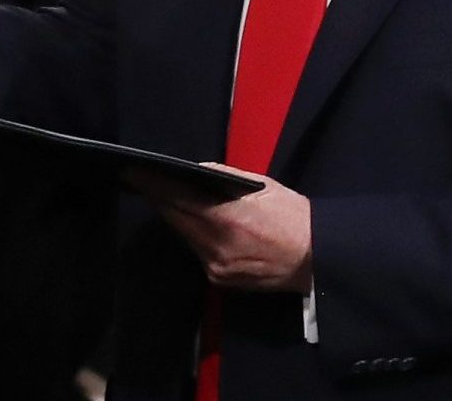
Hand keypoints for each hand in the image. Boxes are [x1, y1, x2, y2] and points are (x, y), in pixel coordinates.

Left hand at [137, 168, 315, 292]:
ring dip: (176, 217)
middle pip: (175, 218)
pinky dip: (194, 236)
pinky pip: (198, 252)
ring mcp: (217, 267)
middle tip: (140, 180)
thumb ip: (225, 177)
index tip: (131, 172)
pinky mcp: (220, 280)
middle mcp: (216, 246)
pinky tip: (193, 223)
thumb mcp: (263, 187)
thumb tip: (196, 171)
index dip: (152, 185)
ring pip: (185, 236)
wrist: (320, 260)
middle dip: (159, 198)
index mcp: (228, 218)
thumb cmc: (294, 217)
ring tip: (164, 196)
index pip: (177, 198)